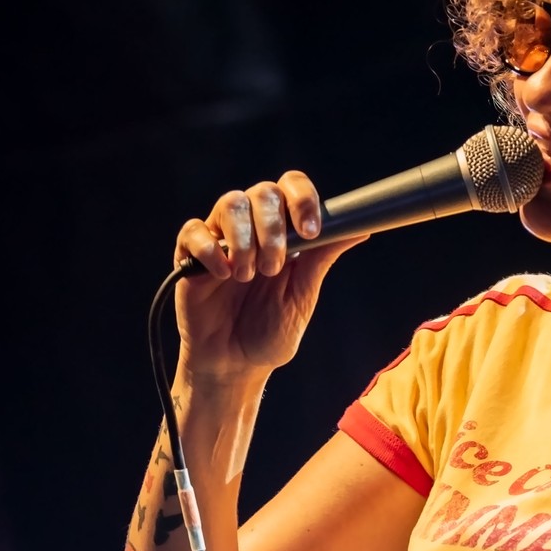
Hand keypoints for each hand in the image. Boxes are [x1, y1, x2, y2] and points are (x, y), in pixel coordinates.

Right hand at [172, 171, 368, 379]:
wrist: (235, 363)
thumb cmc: (270, 331)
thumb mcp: (302, 295)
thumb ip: (323, 257)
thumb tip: (361, 228)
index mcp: (284, 231)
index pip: (291, 187)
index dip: (301, 199)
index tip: (311, 231)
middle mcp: (252, 227)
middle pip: (262, 191)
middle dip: (273, 228)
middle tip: (273, 268)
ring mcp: (220, 237)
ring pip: (229, 203)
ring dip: (244, 240)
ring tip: (247, 276)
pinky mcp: (189, 254)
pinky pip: (194, 231)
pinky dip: (210, 251)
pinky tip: (222, 276)